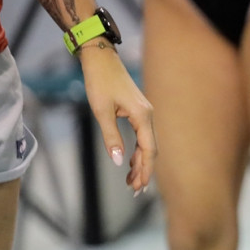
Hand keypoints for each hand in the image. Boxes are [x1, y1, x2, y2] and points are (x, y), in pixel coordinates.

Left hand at [77, 43, 156, 192]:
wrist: (101, 59)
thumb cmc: (99, 82)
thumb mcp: (101, 111)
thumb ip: (111, 138)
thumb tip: (119, 162)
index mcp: (142, 116)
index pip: (148, 149)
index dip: (145, 170)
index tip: (140, 187)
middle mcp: (148, 115)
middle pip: (150, 149)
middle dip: (144, 171)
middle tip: (135, 191)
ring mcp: (144, 113)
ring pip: (146, 144)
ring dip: (140, 162)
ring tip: (131, 181)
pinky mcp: (138, 111)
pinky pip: (141, 136)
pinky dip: (137, 151)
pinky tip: (130, 162)